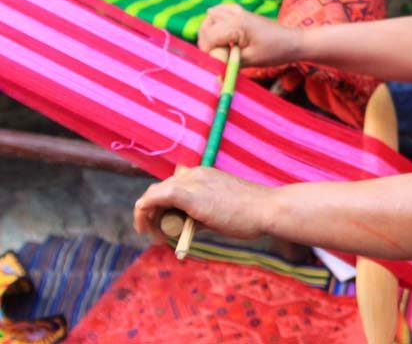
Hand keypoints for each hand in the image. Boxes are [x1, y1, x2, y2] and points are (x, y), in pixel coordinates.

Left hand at [134, 166, 271, 240]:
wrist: (267, 209)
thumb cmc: (251, 213)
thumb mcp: (220, 210)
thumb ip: (200, 214)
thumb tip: (185, 226)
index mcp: (202, 174)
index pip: (171, 186)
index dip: (161, 205)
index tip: (164, 223)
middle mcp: (194, 174)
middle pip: (159, 190)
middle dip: (151, 213)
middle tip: (156, 234)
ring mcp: (192, 183)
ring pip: (154, 194)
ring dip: (148, 216)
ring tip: (154, 236)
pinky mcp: (191, 196)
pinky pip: (157, 197)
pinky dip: (145, 210)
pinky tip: (143, 226)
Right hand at [198, 4, 301, 66]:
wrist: (294, 42)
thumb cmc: (275, 51)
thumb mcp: (250, 60)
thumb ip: (228, 63)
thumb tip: (212, 70)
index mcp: (236, 24)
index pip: (208, 37)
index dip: (208, 53)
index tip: (217, 64)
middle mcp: (234, 14)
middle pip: (206, 27)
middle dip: (206, 43)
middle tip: (217, 58)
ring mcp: (238, 11)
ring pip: (211, 18)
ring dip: (209, 32)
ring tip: (219, 48)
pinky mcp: (242, 12)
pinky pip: (222, 10)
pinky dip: (216, 18)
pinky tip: (217, 27)